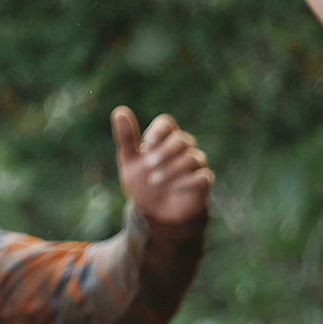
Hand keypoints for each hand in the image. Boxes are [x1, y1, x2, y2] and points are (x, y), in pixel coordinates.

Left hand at [114, 106, 212, 226]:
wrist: (154, 212)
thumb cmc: (142, 181)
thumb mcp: (129, 161)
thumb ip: (126, 138)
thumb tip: (119, 111)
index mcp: (164, 139)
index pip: (167, 123)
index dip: (158, 130)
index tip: (147, 143)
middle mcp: (183, 148)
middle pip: (181, 139)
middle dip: (164, 151)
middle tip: (148, 164)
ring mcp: (195, 164)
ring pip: (192, 158)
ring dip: (172, 168)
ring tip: (154, 179)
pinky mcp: (202, 182)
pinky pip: (203, 176)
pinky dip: (189, 181)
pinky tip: (175, 187)